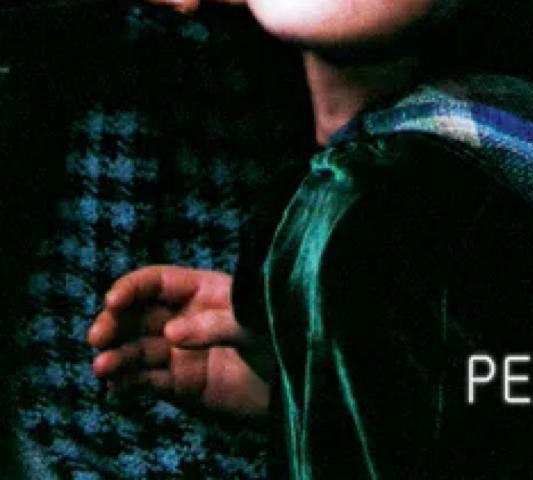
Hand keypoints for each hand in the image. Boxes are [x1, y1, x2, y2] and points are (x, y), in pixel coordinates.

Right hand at [89, 265, 271, 415]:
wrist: (297, 379)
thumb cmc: (282, 334)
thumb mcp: (255, 320)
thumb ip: (215, 325)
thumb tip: (172, 333)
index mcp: (203, 290)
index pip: (157, 282)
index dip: (131, 288)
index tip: (113, 301)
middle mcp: (185, 318)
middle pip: (137, 316)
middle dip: (114, 323)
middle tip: (99, 337)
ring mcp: (181, 352)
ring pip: (137, 350)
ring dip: (117, 357)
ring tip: (103, 367)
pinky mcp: (181, 384)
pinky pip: (147, 382)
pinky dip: (129, 384)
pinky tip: (116, 388)